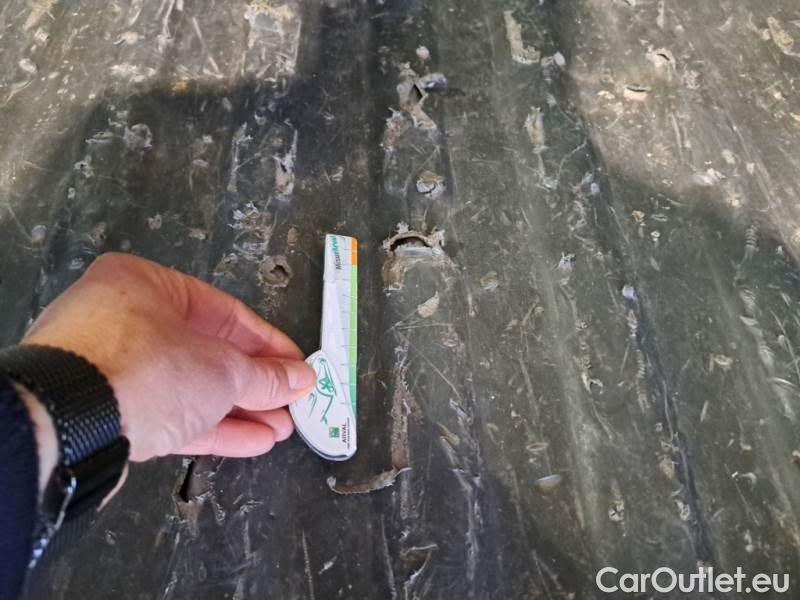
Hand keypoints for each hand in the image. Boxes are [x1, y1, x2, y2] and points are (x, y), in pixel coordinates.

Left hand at [23, 253, 314, 461]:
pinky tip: (251, 440)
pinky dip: (211, 427)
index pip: (225, 313)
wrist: (70, 425)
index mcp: (146, 285)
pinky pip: (169, 415)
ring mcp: (111, 370)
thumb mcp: (223, 368)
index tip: (295, 366)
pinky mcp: (107, 413)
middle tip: (290, 400)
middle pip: (207, 353)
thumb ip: (265, 376)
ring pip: (189, 388)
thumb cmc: (140, 368)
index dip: (268, 343)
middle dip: (255, 383)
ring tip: (279, 427)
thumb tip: (297, 380)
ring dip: (239, 410)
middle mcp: (123, 320)